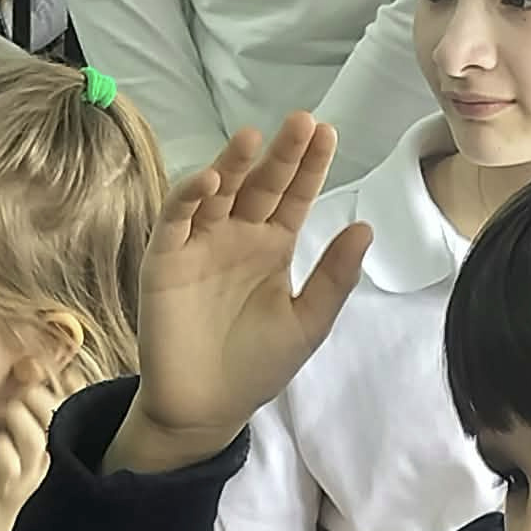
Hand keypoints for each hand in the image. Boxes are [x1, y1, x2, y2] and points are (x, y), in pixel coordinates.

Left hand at [0, 359, 82, 530]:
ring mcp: (25, 477)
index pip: (67, 409)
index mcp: (48, 448)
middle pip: (56, 418)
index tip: (39, 369)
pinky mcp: (3, 490)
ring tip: (0, 414)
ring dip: (16, 418)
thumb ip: (17, 419)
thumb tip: (20, 378)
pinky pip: (7, 462)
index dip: (62, 385)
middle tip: (18, 392)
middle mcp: (41, 461)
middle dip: (37, 397)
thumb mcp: (11, 448)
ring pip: (35, 440)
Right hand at [120, 116, 370, 470]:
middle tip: (302, 121)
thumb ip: (334, 277)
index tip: (327, 132)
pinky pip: (177, 219)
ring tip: (252, 137)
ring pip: (217, 192)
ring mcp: (199, 243)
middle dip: (280, 154)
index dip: (309, 165)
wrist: (206, 409)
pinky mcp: (165, 259)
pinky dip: (188, 196)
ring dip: (233, 164)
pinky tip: (210, 180)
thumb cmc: (257, 365)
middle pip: (260, 184)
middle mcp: (236, 235)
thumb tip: (365, 226)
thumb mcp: (307, 322)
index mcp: (272, 246)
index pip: (294, 196)